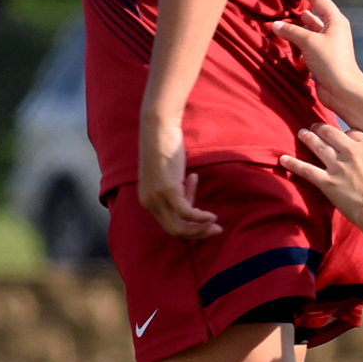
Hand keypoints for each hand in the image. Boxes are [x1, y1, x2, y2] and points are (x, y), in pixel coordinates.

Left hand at [138, 112, 221, 240]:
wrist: (159, 128)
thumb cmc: (164, 144)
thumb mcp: (169, 171)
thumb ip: (175, 184)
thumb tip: (190, 185)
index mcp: (147, 200)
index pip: (169, 222)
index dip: (189, 223)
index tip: (205, 213)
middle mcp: (149, 202)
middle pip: (173, 230)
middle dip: (196, 233)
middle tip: (215, 230)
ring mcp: (157, 198)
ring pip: (179, 227)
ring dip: (200, 229)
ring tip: (216, 223)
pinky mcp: (168, 190)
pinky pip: (186, 213)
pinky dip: (200, 218)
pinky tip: (211, 216)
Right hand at [272, 0, 362, 112]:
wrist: (343, 91)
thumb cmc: (331, 62)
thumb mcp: (309, 42)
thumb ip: (291, 31)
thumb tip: (276, 25)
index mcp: (335, 20)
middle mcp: (332, 30)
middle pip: (311, 15)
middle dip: (296, 12)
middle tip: (280, 4)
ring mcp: (327, 45)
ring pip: (307, 32)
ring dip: (294, 31)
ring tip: (278, 26)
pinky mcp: (321, 59)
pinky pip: (305, 48)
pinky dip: (296, 47)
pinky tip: (286, 48)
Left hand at [280, 123, 362, 232]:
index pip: (350, 132)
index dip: (344, 135)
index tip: (341, 138)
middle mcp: (351, 150)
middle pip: (330, 131)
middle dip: (321, 128)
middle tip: (314, 128)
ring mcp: (338, 166)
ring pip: (317, 145)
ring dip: (307, 137)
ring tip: (301, 134)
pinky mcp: (327, 182)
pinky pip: (306, 169)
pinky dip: (293, 163)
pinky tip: (282, 159)